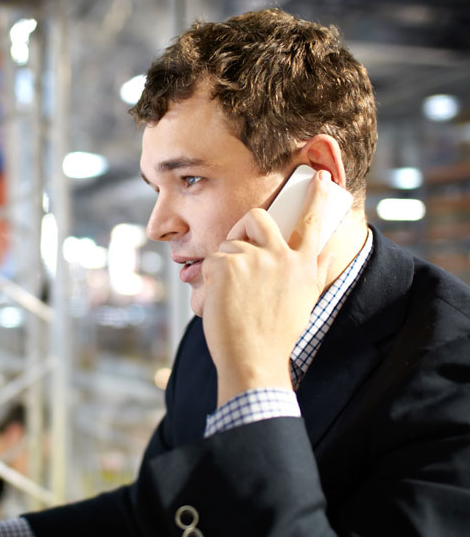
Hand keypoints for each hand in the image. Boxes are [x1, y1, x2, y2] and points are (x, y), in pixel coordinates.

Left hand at [201, 170, 336, 405]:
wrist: (254, 359)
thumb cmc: (275, 336)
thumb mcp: (303, 302)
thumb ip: (313, 274)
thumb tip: (328, 255)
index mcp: (303, 265)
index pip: (312, 223)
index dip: (316, 198)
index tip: (322, 177)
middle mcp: (281, 256)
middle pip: (258, 218)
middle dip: (245, 227)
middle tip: (239, 249)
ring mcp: (253, 256)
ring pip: (228, 245)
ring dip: (225, 267)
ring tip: (232, 298)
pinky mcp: (226, 262)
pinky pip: (211, 260)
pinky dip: (210, 279)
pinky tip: (220, 301)